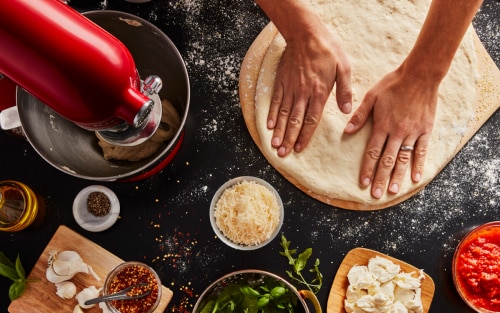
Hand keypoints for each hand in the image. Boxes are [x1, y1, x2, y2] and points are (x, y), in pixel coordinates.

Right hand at [267, 27, 351, 156]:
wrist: (306, 33)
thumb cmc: (328, 49)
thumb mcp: (344, 67)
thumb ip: (345, 90)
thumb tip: (347, 111)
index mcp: (319, 92)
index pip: (311, 120)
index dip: (304, 136)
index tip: (299, 148)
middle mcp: (303, 93)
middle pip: (294, 120)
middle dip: (288, 138)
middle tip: (283, 153)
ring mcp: (290, 87)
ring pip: (282, 113)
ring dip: (278, 131)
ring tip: (274, 145)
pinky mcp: (281, 81)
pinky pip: (275, 100)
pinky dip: (271, 114)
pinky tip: (268, 126)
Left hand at [344, 68, 437, 198]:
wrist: (420, 75)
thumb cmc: (392, 84)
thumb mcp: (371, 96)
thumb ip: (359, 115)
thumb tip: (346, 131)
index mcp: (382, 125)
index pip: (372, 152)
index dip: (367, 168)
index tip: (363, 183)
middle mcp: (397, 132)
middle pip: (387, 160)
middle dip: (380, 178)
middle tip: (376, 195)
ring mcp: (413, 132)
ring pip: (404, 159)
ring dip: (397, 176)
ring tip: (392, 191)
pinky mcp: (425, 130)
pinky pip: (422, 150)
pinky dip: (419, 164)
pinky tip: (416, 178)